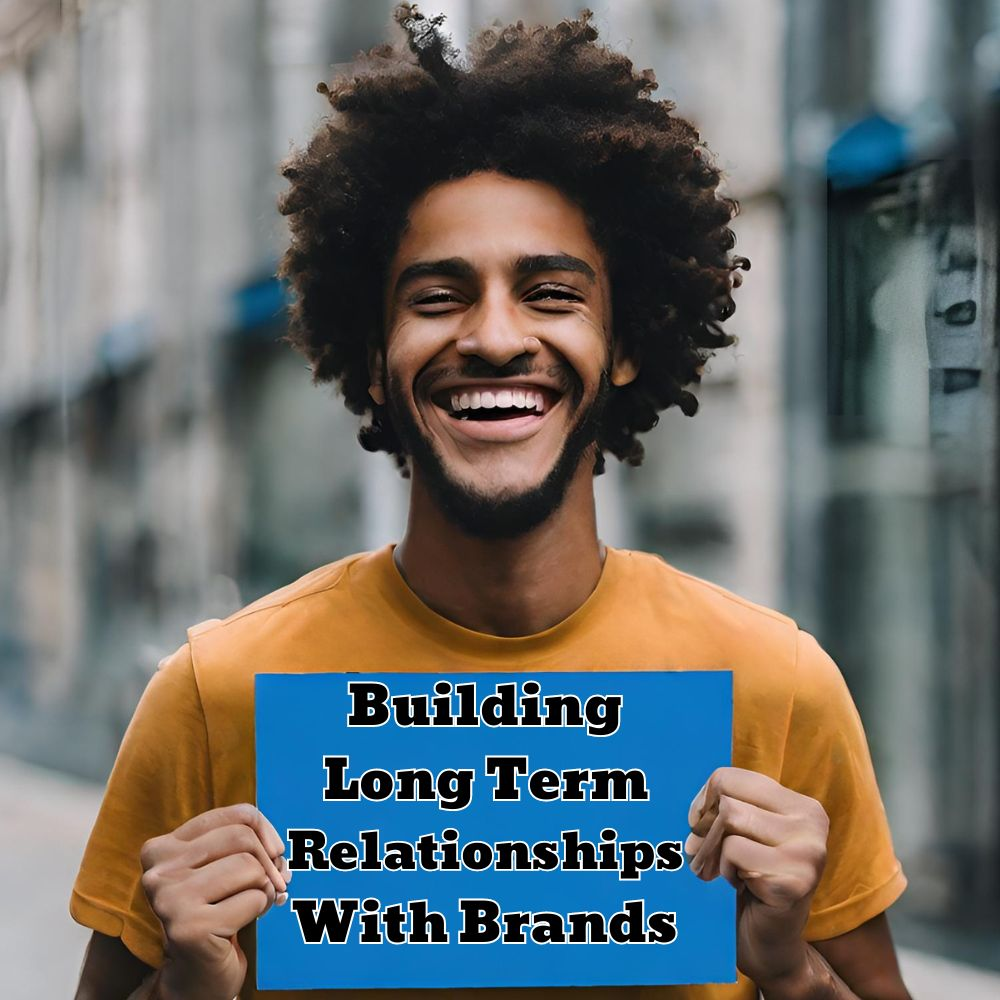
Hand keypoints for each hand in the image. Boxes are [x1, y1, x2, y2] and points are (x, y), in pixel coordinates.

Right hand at [139, 803, 289, 999]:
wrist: (195, 975)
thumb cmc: (214, 912)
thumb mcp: (220, 866)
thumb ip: (243, 843)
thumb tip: (278, 849)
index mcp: (163, 847)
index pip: (236, 815)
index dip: (266, 830)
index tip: (275, 850)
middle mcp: (159, 871)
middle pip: (243, 838)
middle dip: (269, 860)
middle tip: (274, 881)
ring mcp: (170, 899)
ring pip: (250, 867)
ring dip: (264, 887)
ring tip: (251, 903)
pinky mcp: (189, 928)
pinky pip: (254, 899)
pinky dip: (261, 909)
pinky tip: (242, 922)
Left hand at [685, 767, 828, 987]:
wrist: (768, 944)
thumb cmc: (748, 881)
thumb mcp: (743, 833)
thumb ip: (727, 805)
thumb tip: (684, 789)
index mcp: (802, 806)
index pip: (730, 777)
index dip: (703, 802)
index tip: (698, 825)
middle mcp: (812, 824)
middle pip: (728, 799)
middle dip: (704, 830)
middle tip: (700, 856)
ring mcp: (808, 852)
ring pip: (730, 820)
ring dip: (712, 852)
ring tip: (718, 872)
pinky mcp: (795, 880)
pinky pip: (734, 852)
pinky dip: (725, 870)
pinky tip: (739, 887)